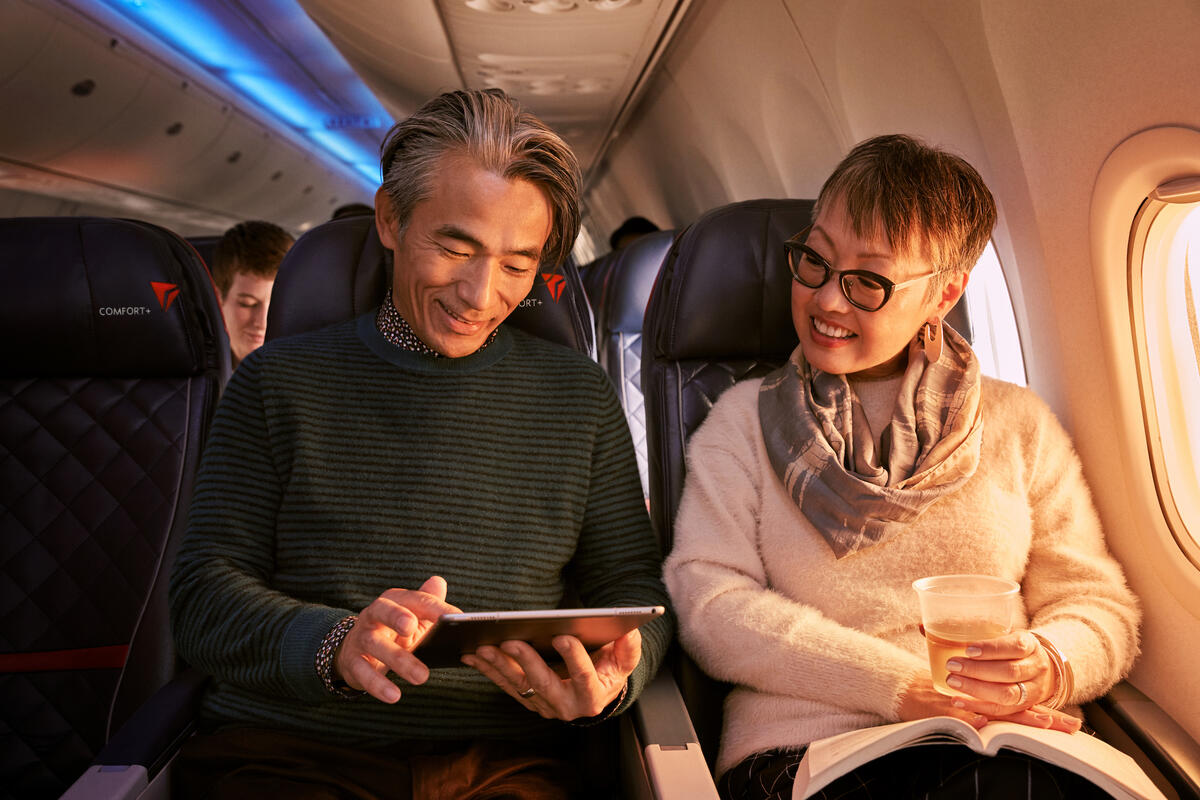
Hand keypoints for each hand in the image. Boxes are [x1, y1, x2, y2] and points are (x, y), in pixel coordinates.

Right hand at [334, 576, 460, 702]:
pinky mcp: (352, 661)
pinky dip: (377, 684)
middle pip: (384, 611)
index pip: (415, 599)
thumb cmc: (394, 633)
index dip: (434, 607)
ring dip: (399, 661)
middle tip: (412, 627)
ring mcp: (361, 637)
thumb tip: (439, 582)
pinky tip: (394, 696)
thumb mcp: (413, 616)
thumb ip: (428, 602)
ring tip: (422, 677)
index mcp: (395, 600)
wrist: (356, 651)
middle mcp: (374, 614)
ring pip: (376, 644)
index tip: (453, 617)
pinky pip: (363, 672)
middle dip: (397, 616)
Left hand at [461, 629, 640, 720]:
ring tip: (481, 646)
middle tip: (510, 640)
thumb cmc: (610, 670)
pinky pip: (505, 684)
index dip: (573, 657)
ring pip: (518, 685)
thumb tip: (629, 630)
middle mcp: (565, 706)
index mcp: (592, 695)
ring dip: (498, 666)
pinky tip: (472, 655)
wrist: (597, 693)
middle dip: (526, 661)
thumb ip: (628, 648)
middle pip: (543, 684)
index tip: (563, 636)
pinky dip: (488, 670)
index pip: (583, 676)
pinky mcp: (527, 699)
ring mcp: (543, 704)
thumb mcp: (625, 660)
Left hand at [918, 630, 1080, 733]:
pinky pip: (1002, 711)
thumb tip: (922, 626)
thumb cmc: (1008, 648)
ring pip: (1008, 694)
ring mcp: (1033, 690)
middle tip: (952, 666)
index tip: (967, 650)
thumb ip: (964, 632)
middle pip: (1010, 672)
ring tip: (952, 683)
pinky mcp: (1024, 707)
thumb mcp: (997, 635)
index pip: (1014, 646)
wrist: (1039, 669)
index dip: (991, 649)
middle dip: (978, 671)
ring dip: (977, 690)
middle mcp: (1035, 667)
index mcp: (1028, 644)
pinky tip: (958, 701)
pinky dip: (979, 707)